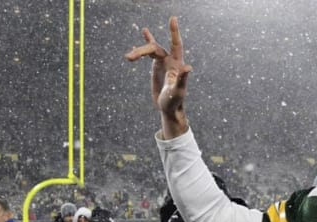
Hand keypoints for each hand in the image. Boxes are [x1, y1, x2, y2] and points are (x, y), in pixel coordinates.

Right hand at [126, 16, 192, 138]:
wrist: (169, 108)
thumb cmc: (175, 101)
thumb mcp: (178, 91)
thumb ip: (182, 79)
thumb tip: (188, 68)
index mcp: (177, 64)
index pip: (176, 44)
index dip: (174, 32)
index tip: (172, 18)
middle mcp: (171, 61)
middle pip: (155, 48)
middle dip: (142, 50)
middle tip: (129, 57)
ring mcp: (164, 62)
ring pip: (150, 50)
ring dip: (139, 52)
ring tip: (128, 57)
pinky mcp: (157, 66)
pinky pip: (150, 53)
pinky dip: (145, 45)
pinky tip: (143, 35)